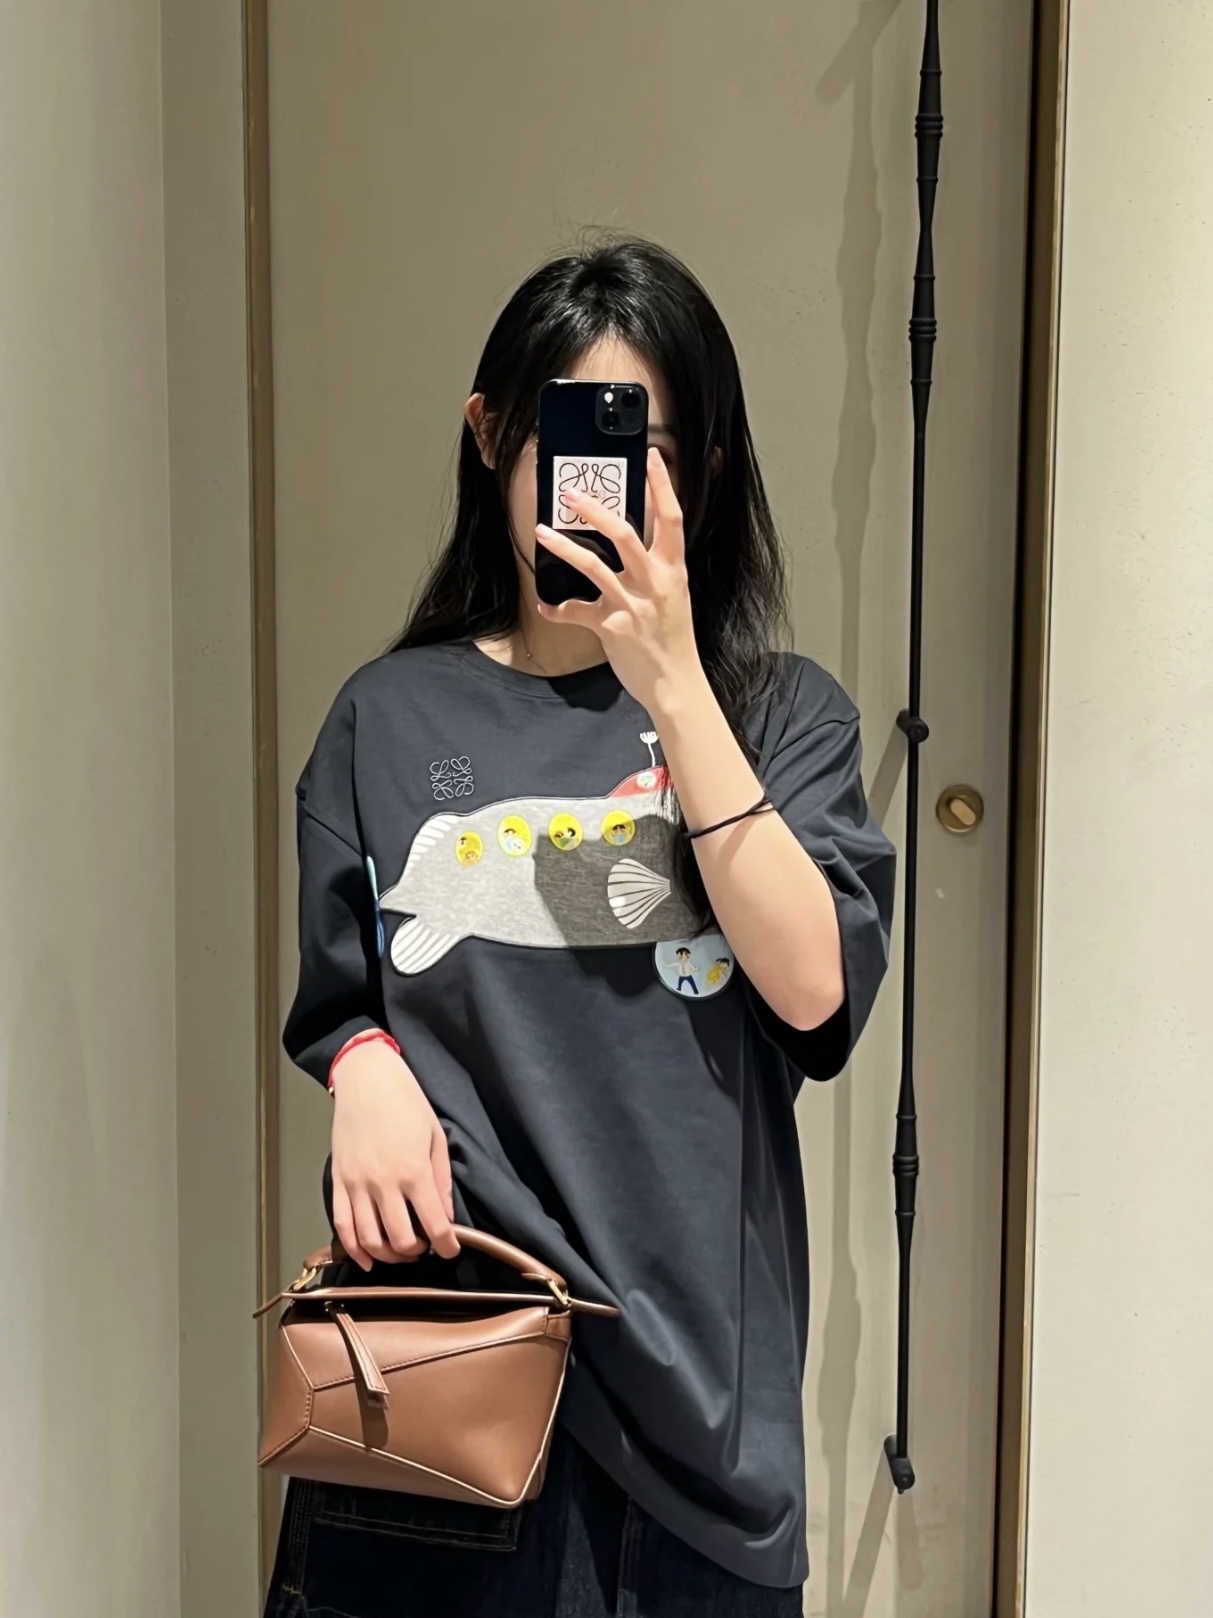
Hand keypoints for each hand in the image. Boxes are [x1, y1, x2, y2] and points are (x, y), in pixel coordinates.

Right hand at [329, 1040, 460, 1270]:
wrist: (367, 1080)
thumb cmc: (406, 1102)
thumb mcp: (435, 1137)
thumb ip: (442, 1180)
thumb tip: (447, 1214)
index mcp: (414, 1171)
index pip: (434, 1225)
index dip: (446, 1246)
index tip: (451, 1250)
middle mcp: (384, 1183)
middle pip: (400, 1241)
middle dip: (417, 1253)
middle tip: (425, 1246)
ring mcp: (357, 1185)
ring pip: (369, 1240)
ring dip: (388, 1256)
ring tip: (401, 1250)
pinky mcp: (338, 1182)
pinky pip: (342, 1226)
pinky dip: (354, 1250)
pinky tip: (367, 1259)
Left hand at [535, 447, 701, 710]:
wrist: (676, 682)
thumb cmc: (673, 639)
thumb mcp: (674, 595)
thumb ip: (658, 566)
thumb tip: (638, 539)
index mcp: (673, 569)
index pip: (672, 518)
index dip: (662, 485)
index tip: (651, 457)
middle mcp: (655, 582)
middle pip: (625, 533)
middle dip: (595, 511)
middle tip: (571, 494)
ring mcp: (633, 604)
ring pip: (594, 565)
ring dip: (564, 547)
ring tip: (542, 532)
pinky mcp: (613, 627)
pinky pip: (577, 611)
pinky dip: (557, 608)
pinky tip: (545, 604)